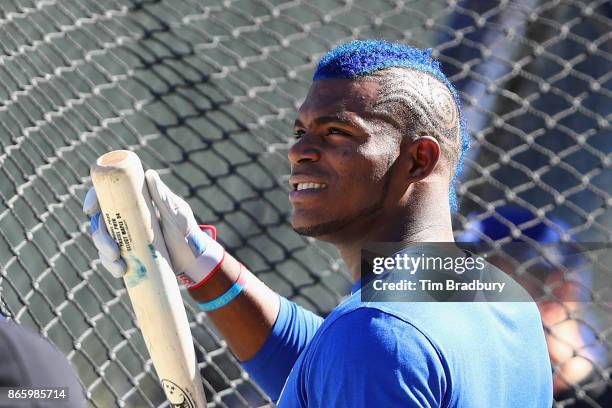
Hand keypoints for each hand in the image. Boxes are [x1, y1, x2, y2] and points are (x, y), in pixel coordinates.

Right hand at [83, 170, 224, 286]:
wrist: (193, 258)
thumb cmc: (186, 230)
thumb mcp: (176, 213)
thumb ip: (164, 197)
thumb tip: (149, 175)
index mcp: (134, 202)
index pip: (107, 195)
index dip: (93, 198)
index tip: (91, 209)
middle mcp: (126, 218)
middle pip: (100, 222)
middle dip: (100, 236)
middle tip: (114, 250)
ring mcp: (125, 237)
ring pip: (102, 241)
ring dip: (104, 253)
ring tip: (119, 266)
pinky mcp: (127, 254)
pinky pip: (110, 259)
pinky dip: (111, 266)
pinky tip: (120, 271)